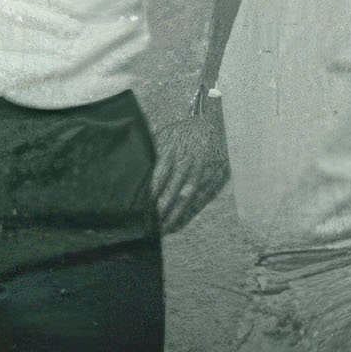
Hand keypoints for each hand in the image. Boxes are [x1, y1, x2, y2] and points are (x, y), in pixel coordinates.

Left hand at [152, 100, 229, 234]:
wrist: (214, 121)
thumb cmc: (185, 131)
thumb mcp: (167, 134)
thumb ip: (152, 151)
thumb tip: (134, 168)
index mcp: (173, 148)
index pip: (159, 176)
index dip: (150, 195)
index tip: (140, 210)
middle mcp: (189, 159)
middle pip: (173, 190)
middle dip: (161, 211)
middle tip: (149, 228)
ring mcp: (204, 169)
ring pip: (188, 197)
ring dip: (175, 215)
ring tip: (163, 230)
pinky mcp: (216, 176)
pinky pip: (202, 199)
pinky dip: (190, 213)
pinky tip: (179, 223)